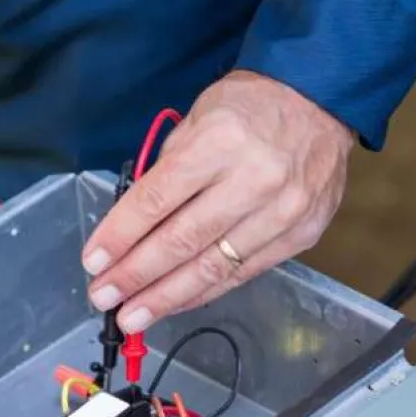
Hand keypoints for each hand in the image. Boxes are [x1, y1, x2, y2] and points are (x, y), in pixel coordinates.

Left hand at [82, 71, 353, 332]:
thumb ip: (168, 169)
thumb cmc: (251, 105)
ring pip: (214, 266)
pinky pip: (245, 272)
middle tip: (104, 298)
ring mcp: (283, 212)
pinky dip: (206, 290)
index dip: (121, 235)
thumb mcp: (199, 118)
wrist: (322, 100)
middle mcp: (254, 179)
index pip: (158, 199)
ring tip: (133, 316)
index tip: (93, 262)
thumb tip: (132, 225)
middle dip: (137, 275)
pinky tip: (177, 302)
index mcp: (220, 141)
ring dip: (167, 296)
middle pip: (183, 240)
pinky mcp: (302, 234)